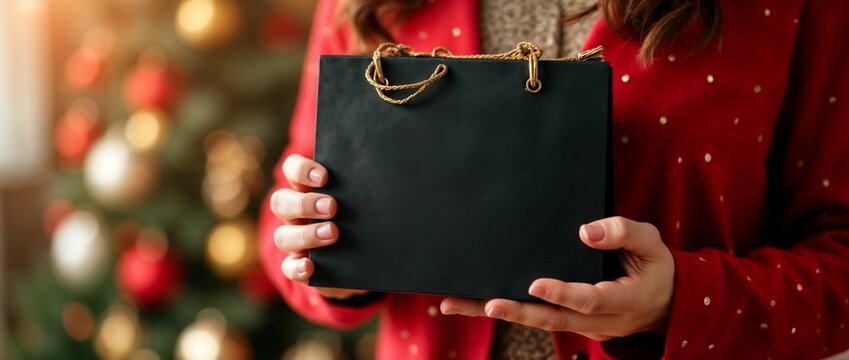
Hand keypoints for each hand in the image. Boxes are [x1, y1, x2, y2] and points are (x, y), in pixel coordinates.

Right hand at [270, 154, 367, 299]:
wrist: (365, 260)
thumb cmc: (363, 220)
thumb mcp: (365, 203)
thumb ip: (367, 190)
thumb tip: (389, 178)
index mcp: (308, 190)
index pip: (293, 170)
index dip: (301, 169)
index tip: (324, 176)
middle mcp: (296, 214)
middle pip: (281, 202)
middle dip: (304, 203)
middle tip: (332, 207)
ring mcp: (294, 241)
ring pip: (282, 236)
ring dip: (306, 234)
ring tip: (333, 233)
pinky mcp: (299, 267)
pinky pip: (289, 268)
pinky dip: (298, 267)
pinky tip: (310, 266)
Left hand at [440, 216, 673, 340]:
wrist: (667, 301)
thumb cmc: (655, 266)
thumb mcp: (652, 243)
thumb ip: (623, 233)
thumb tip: (586, 231)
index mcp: (624, 301)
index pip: (590, 301)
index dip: (562, 293)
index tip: (535, 284)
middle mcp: (601, 322)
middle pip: (555, 321)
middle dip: (518, 312)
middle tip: (486, 303)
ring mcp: (585, 328)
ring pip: (539, 323)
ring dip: (500, 314)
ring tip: (458, 305)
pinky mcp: (572, 324)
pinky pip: (538, 319)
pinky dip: (506, 312)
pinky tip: (472, 304)